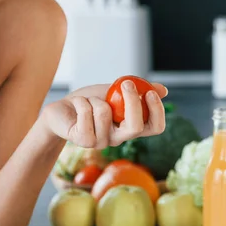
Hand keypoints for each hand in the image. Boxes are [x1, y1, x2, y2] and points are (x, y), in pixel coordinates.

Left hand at [42, 81, 167, 148]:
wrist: (62, 110)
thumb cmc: (90, 102)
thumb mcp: (115, 92)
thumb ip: (137, 91)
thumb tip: (163, 90)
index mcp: (130, 127)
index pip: (155, 128)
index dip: (157, 112)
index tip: (150, 93)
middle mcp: (119, 139)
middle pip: (135, 128)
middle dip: (132, 102)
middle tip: (126, 83)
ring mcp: (101, 142)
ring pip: (105, 113)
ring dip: (95, 98)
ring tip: (88, 101)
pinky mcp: (83, 140)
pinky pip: (87, 113)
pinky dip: (82, 102)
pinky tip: (78, 105)